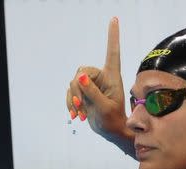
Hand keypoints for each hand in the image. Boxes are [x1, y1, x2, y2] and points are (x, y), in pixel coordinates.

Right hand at [66, 17, 134, 156]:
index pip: (113, 53)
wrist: (110, 131)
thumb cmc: (113, 120)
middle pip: (82, 72)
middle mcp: (102, 77)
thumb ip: (92, 92)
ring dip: (74, 99)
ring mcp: (92, 84)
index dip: (113, 36)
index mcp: (112, 77)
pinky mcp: (84, 92)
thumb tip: (80, 77)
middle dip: (78, 90)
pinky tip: (76, 115)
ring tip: (80, 114)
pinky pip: (70, 91)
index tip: (114, 19)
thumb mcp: (104, 107)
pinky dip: (71, 103)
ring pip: (73, 83)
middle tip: (81, 106)